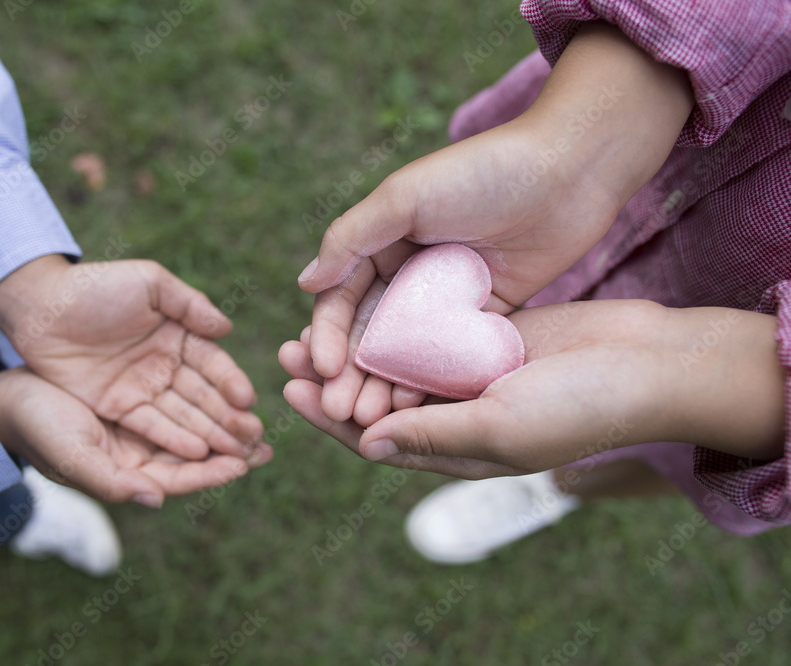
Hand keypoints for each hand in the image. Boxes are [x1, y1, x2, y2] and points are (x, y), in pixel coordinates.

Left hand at [0, 255, 264, 460]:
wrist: (40, 306)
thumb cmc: (95, 286)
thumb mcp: (148, 282)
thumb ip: (189, 304)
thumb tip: (227, 328)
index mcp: (179, 334)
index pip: (212, 363)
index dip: (230, 382)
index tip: (247, 401)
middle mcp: (166, 365)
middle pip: (204, 396)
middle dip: (230, 419)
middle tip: (254, 440)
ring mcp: (142, 388)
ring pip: (183, 416)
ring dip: (210, 435)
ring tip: (235, 455)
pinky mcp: (118, 407)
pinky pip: (151, 425)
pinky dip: (175, 439)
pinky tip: (197, 453)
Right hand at [0, 368, 271, 506]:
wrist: (10, 396)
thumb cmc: (37, 429)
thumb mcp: (71, 457)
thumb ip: (110, 482)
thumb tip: (153, 499)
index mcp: (127, 474)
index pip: (179, 479)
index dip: (211, 474)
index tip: (242, 464)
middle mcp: (140, 454)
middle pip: (195, 456)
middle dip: (230, 451)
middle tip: (266, 445)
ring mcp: (141, 426)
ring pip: (192, 428)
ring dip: (223, 425)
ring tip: (255, 420)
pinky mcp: (139, 397)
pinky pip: (179, 401)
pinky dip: (203, 398)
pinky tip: (225, 391)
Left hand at [281, 300, 783, 478]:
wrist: (643, 362)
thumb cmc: (577, 406)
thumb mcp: (498, 427)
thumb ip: (430, 434)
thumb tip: (364, 443)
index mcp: (454, 449)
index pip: (374, 440)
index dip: (330, 418)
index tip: (292, 389)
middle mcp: (454, 416)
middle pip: (375, 400)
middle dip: (332, 379)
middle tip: (287, 349)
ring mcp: (468, 376)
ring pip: (396, 364)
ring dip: (357, 347)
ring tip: (314, 322)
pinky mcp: (484, 338)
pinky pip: (428, 332)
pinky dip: (397, 321)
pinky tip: (367, 296)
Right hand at [296, 22, 693, 384]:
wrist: (569, 170)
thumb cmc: (481, 172)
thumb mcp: (405, 196)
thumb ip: (351, 239)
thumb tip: (304, 284)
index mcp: (381, 241)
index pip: (341, 297)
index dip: (326, 335)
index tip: (322, 371)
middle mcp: (408, 272)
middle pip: (368, 333)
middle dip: (349, 373)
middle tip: (338, 411)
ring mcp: (446, 298)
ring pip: (405, 352)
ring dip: (382, 384)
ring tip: (369, 419)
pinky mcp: (484, 315)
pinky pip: (448, 356)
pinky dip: (428, 382)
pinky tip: (414, 411)